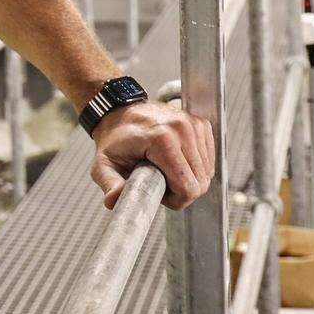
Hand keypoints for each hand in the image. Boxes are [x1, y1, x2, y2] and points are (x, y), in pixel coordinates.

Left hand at [89, 101, 214, 210]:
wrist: (119, 112)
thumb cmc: (114, 139)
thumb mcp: (104, 164)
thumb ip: (110, 184)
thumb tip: (113, 201)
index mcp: (161, 139)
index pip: (188, 188)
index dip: (174, 200)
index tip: (158, 190)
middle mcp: (181, 129)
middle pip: (200, 183)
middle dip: (182, 191)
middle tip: (160, 180)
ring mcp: (193, 124)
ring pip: (207, 173)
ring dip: (189, 178)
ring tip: (165, 168)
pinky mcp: (200, 124)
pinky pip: (208, 160)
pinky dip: (195, 166)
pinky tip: (176, 159)